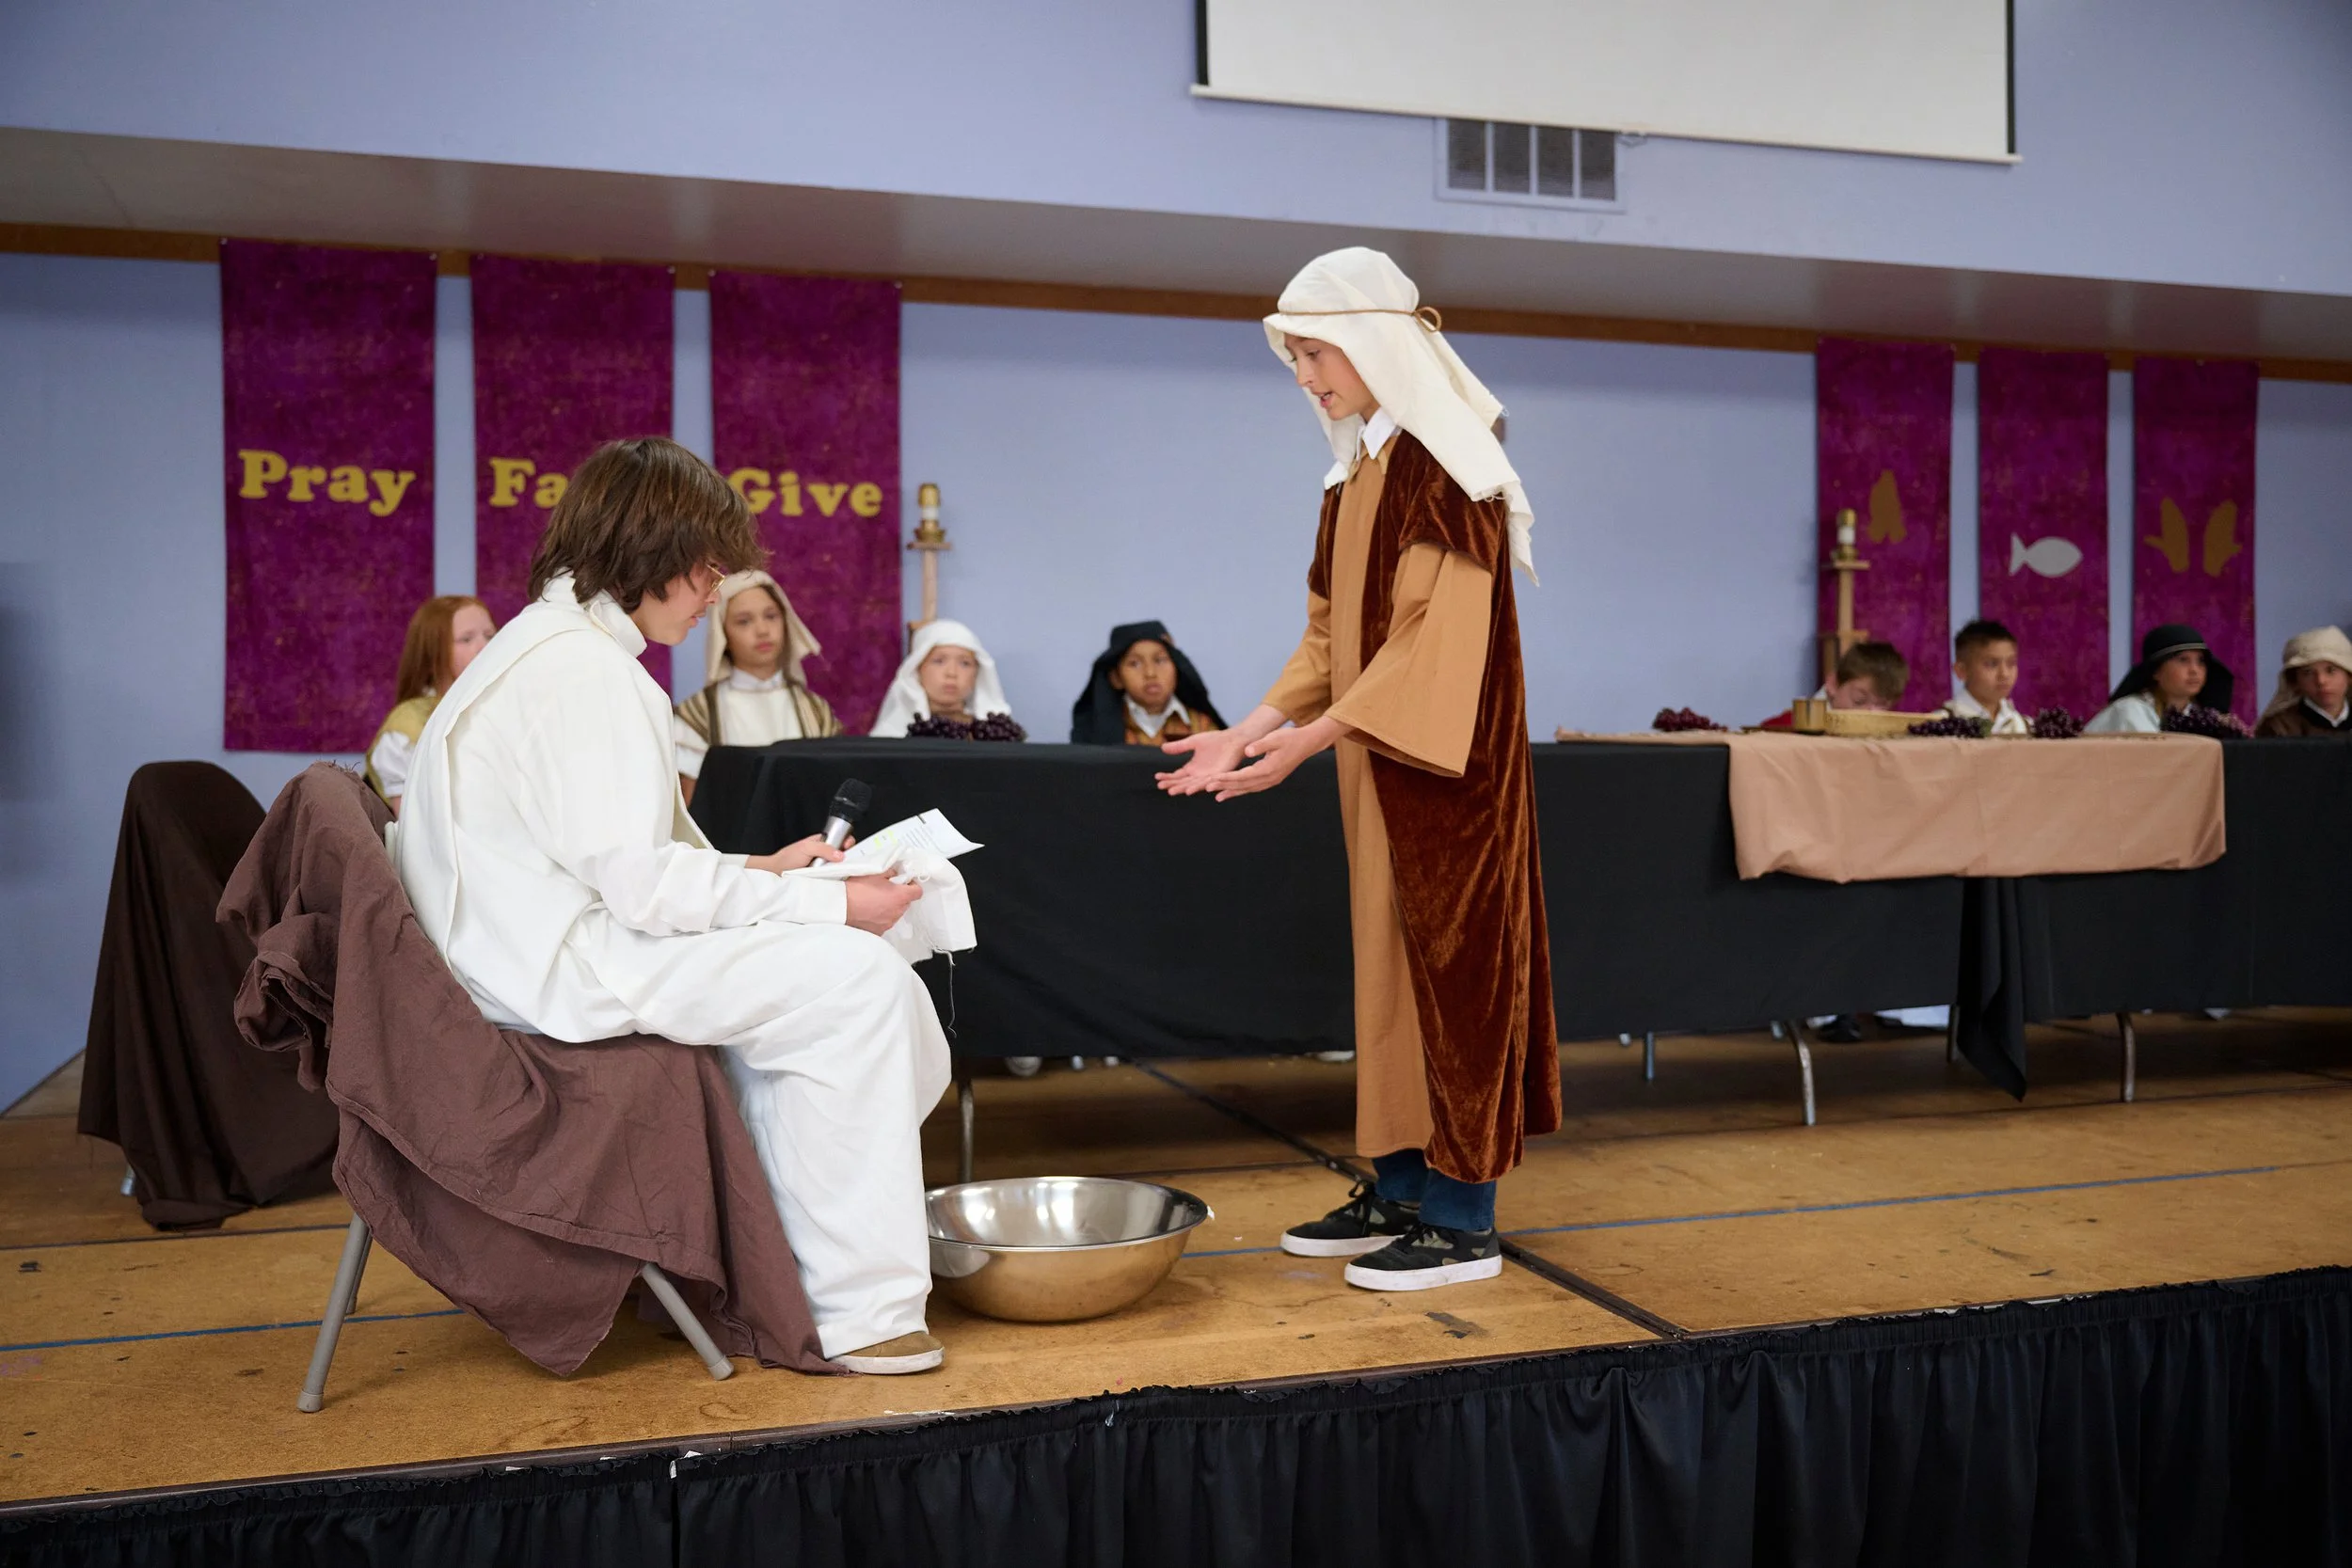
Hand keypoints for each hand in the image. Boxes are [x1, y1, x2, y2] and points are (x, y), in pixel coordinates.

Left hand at [747, 834, 845, 873]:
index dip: (846, 842)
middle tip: (841, 860)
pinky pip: (833, 878)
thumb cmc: (787, 858)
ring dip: (838, 869)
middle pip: (842, 854)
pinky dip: (833, 879)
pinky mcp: (823, 879)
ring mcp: (824, 868)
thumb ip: (824, 848)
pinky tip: (831, 879)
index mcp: (822, 843)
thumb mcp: (806, 847)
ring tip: (833, 871)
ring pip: (839, 867)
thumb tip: (840, 854)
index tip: (848, 846)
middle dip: (845, 857)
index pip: (840, 839)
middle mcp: (825, 855)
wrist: (776, 874)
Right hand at [845, 874, 921, 934]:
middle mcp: (897, 911)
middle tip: (886, 889)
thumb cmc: (856, 889)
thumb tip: (895, 874)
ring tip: (875, 900)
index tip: (905, 882)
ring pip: (895, 913)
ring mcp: (889, 923)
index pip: (918, 892)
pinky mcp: (879, 931)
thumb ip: (890, 872)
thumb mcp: (875, 873)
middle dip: (899, 895)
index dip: (913, 885)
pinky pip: (885, 922)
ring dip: (890, 907)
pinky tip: (869, 911)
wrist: (840, 906)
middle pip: (906, 902)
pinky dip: (880, 917)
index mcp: (900, 896)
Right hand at [1155, 729, 1250, 795]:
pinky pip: (1208, 783)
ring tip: (1172, 791)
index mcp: (1192, 768)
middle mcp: (1199, 775)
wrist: (1233, 739)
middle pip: (1183, 782)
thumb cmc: (1215, 741)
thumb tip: (1162, 748)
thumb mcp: (1193, 742)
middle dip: (1172, 785)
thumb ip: (1179, 747)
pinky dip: (1199, 786)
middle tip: (1160, 787)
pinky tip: (1191, 790)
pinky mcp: (1220, 776)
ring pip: (1193, 785)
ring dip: (1183, 788)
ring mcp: (1209, 777)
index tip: (1156, 777)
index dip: (1167, 777)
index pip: (1177, 775)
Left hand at [1203, 717, 1340, 800]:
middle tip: (1206, 788)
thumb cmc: (1290, 738)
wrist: (1306, 744)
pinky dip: (1241, 790)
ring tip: (1217, 796)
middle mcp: (1269, 778)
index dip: (1226, 778)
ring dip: (1232, 792)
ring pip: (1248, 789)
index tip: (1211, 780)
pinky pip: (1253, 787)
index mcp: (1268, 769)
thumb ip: (1260, 745)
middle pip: (1242, 785)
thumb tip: (1247, 752)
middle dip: (1224, 786)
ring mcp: (1271, 781)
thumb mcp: (1275, 737)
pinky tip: (1232, 791)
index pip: (1242, 776)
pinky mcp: (1271, 780)